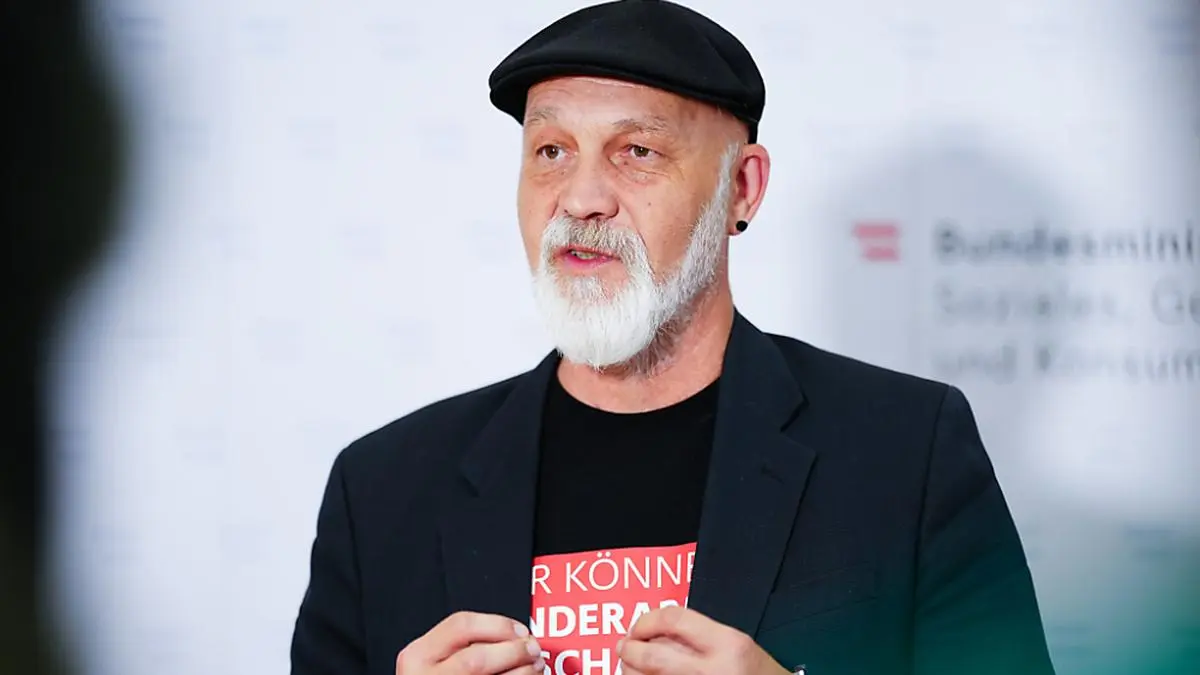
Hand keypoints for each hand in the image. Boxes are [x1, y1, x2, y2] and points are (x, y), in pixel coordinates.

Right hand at [395, 611, 543, 674]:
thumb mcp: (435, 659)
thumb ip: (460, 645)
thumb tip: (511, 635)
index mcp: (418, 655)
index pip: (461, 625)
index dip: (498, 625)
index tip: (519, 630)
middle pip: (478, 657)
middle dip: (514, 651)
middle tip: (532, 648)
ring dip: (522, 671)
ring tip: (534, 667)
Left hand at [616, 606, 787, 674]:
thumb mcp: (736, 646)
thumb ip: (699, 635)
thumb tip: (655, 631)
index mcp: (727, 644)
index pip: (673, 619)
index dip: (646, 620)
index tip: (638, 626)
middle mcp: (712, 670)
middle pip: (652, 655)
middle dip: (630, 649)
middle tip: (624, 647)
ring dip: (631, 671)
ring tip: (630, 665)